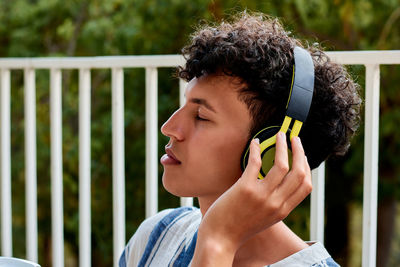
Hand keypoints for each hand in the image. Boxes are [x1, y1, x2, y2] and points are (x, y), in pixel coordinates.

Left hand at [191, 132, 311, 265]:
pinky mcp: (245, 189)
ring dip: (282, 145)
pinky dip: (257, 149)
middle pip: (299, 173)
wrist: (220, 238)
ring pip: (282, 164)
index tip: (302, 154)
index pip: (306, 186)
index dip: (306, 166)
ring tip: (279, 135)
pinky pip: (256, 163)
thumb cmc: (239, 226)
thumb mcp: (265, 218)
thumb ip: (275, 202)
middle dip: (299, 151)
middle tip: (294, 139)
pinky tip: (255, 142)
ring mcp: (261, 196)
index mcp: (283, 211)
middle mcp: (276, 203)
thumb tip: (279, 181)